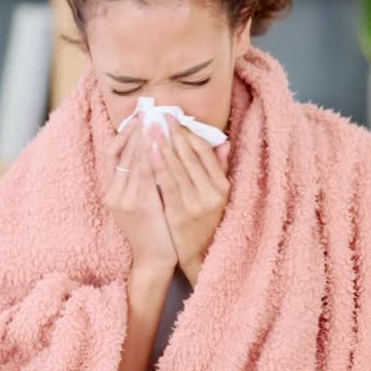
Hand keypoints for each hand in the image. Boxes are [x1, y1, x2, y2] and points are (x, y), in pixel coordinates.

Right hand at [105, 118, 177, 274]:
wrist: (154, 259)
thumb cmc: (153, 230)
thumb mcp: (142, 203)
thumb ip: (143, 180)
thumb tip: (152, 152)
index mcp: (113, 191)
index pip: (113, 153)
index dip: (124, 133)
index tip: (137, 117)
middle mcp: (114, 193)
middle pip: (122, 153)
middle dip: (135, 130)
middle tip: (147, 111)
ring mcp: (124, 199)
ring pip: (133, 161)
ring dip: (143, 139)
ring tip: (153, 121)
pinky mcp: (139, 205)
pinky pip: (145, 174)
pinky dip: (151, 157)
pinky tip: (160, 143)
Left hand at [147, 115, 231, 284]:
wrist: (198, 254)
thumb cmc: (205, 221)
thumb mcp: (217, 196)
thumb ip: (219, 169)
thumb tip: (223, 142)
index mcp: (222, 187)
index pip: (205, 152)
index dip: (189, 133)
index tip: (175, 120)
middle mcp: (211, 194)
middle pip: (189, 156)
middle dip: (173, 134)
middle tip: (160, 116)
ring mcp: (195, 204)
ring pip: (176, 167)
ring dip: (162, 145)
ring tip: (151, 128)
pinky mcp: (178, 213)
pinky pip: (166, 184)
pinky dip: (157, 165)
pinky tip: (148, 152)